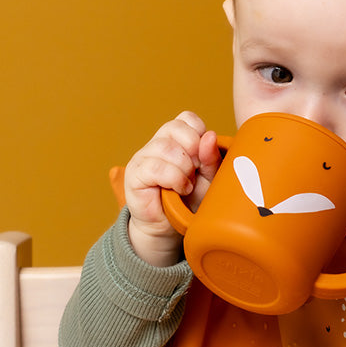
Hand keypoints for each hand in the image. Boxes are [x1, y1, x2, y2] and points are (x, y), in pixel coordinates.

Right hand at [122, 111, 220, 266]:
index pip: (186, 118)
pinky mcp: (134, 174)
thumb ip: (211, 159)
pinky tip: (179, 189)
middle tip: (196, 172)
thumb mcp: (208, 179)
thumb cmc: (190, 200)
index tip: (204, 157)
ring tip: (187, 184)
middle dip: (193, 150)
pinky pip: (154, 167)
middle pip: (175, 128)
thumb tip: (210, 136)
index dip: (199, 134)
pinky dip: (173, 178)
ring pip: (165, 147)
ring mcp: (143, 157)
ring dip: (183, 168)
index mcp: (175, 139)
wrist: (171, 227)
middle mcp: (157, 143)